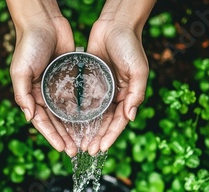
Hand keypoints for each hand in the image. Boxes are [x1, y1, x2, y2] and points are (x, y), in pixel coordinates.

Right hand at [9, 16, 77, 156]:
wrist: (43, 21)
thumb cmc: (28, 45)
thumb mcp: (20, 70)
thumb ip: (22, 94)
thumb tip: (28, 117)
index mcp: (31, 94)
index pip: (42, 121)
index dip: (52, 136)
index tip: (63, 149)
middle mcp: (44, 93)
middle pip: (56, 121)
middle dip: (65, 137)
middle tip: (76, 151)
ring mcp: (58, 87)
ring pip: (67, 113)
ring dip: (75, 128)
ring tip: (85, 141)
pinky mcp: (70, 77)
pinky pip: (77, 97)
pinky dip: (83, 110)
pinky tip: (92, 120)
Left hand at [85, 19, 148, 154]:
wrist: (115, 24)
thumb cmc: (130, 45)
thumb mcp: (138, 70)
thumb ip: (136, 93)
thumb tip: (131, 117)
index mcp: (128, 95)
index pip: (119, 121)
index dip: (110, 136)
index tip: (101, 148)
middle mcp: (115, 95)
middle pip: (105, 122)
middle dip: (97, 137)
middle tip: (86, 150)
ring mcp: (102, 89)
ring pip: (94, 115)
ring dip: (87, 129)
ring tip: (77, 142)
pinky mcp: (90, 81)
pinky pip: (84, 100)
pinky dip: (79, 112)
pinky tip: (69, 122)